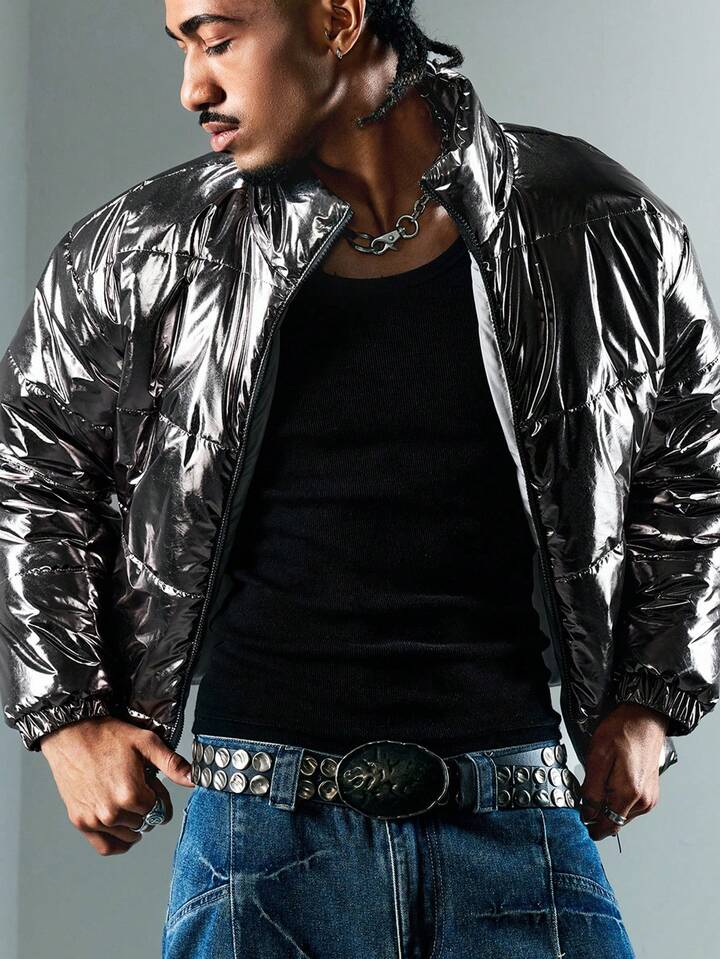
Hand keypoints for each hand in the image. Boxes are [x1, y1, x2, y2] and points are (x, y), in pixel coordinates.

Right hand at [38, 716, 193, 855]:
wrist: (72, 733)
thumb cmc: (108, 736)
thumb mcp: (147, 743)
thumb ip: (173, 765)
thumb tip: (195, 779)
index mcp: (131, 795)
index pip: (159, 810)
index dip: (158, 795)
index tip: (151, 784)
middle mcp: (112, 813)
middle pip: (144, 822)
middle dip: (145, 807)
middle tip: (136, 786)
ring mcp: (94, 820)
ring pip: (128, 835)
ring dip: (132, 822)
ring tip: (125, 799)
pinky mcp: (80, 822)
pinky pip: (105, 847)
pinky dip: (117, 842)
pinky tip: (122, 829)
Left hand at [578, 702, 669, 840]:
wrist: (645, 718)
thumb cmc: (622, 732)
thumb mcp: (597, 757)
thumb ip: (592, 790)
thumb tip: (587, 814)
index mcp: (629, 794)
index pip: (607, 826)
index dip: (591, 825)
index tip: (579, 817)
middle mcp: (643, 802)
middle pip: (614, 822)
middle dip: (598, 813)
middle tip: (586, 793)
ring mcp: (649, 798)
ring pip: (621, 814)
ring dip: (608, 805)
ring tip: (600, 782)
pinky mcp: (651, 792)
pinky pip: (630, 805)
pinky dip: (618, 798)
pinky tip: (612, 780)